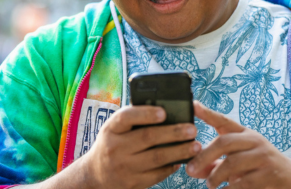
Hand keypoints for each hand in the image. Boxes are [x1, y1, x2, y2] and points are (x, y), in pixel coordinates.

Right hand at [80, 105, 201, 188]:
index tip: (164, 112)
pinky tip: (182, 159)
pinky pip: (157, 174)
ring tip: (195, 145)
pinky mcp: (133, 183)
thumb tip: (165, 109)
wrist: (95, 175)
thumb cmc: (112, 144)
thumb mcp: (114, 129)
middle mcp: (115, 148)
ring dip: (179, 151)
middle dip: (173, 133)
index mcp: (110, 129)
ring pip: (157, 158)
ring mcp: (124, 167)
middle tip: (192, 129)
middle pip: (147, 138)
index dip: (145, 114)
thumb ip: (133, 119)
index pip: (126, 117)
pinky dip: (172, 166)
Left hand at [186, 102, 290, 188]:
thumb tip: (193, 169)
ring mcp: (263, 157)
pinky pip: (244, 182)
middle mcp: (254, 141)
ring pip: (232, 163)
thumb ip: (215, 164)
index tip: (193, 105)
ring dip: (216, 176)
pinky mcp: (270, 174)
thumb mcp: (239, 162)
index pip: (224, 121)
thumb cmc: (260, 169)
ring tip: (211, 185)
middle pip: (224, 142)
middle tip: (190, 170)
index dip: (208, 113)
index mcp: (246, 134)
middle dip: (204, 156)